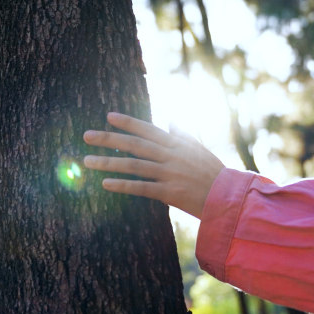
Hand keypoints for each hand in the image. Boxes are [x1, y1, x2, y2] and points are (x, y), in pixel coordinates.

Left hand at [83, 112, 224, 218]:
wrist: (227, 197)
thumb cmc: (213, 173)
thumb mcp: (199, 149)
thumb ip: (183, 135)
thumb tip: (170, 121)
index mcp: (176, 144)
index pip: (147, 129)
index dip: (128, 122)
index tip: (108, 116)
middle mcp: (170, 155)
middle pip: (134, 144)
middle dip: (109, 139)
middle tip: (86, 136)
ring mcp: (168, 173)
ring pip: (133, 165)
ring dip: (108, 162)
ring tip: (87, 161)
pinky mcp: (168, 192)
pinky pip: (141, 187)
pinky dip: (122, 185)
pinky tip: (105, 183)